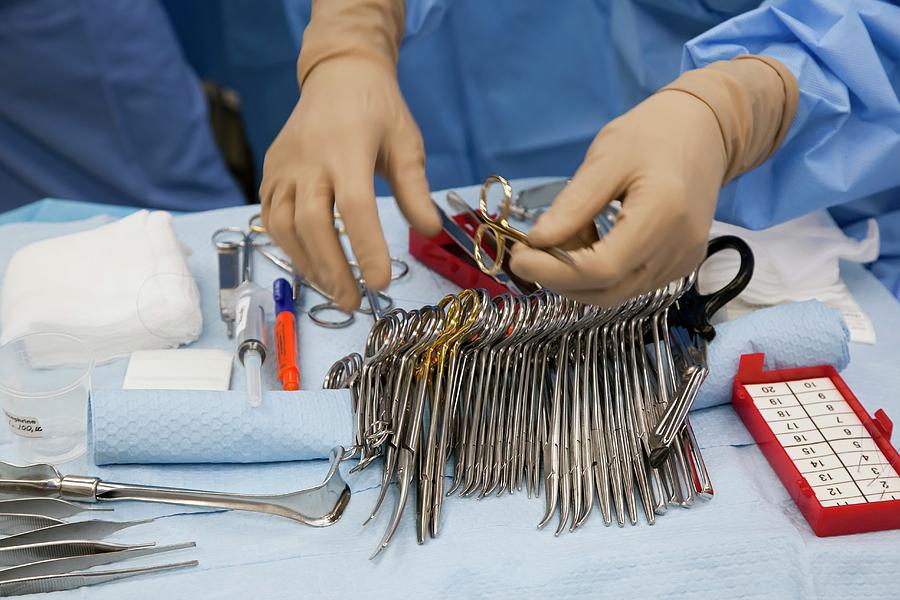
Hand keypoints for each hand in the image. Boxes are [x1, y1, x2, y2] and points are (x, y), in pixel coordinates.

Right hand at [260, 57, 439, 310]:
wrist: (337, 74)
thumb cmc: (378, 111)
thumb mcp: (407, 143)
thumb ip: (415, 189)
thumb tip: (430, 231)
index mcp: (347, 148)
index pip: (355, 207)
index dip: (366, 248)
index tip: (381, 282)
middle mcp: (308, 159)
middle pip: (312, 224)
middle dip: (332, 269)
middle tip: (354, 303)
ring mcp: (282, 167)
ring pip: (284, 226)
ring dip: (309, 265)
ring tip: (335, 291)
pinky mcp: (269, 174)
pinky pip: (271, 219)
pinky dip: (290, 248)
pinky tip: (313, 267)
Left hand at [510, 56, 796, 306]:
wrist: (704, 132)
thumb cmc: (651, 135)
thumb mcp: (605, 158)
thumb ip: (572, 205)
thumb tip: (536, 242)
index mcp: (663, 215)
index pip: (600, 269)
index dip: (552, 271)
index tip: (517, 255)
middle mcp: (678, 249)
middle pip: (606, 291)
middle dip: (558, 279)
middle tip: (529, 251)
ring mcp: (683, 263)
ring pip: (616, 293)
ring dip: (577, 277)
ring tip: (563, 237)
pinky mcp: (680, 266)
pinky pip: (630, 283)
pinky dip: (599, 273)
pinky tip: (589, 241)